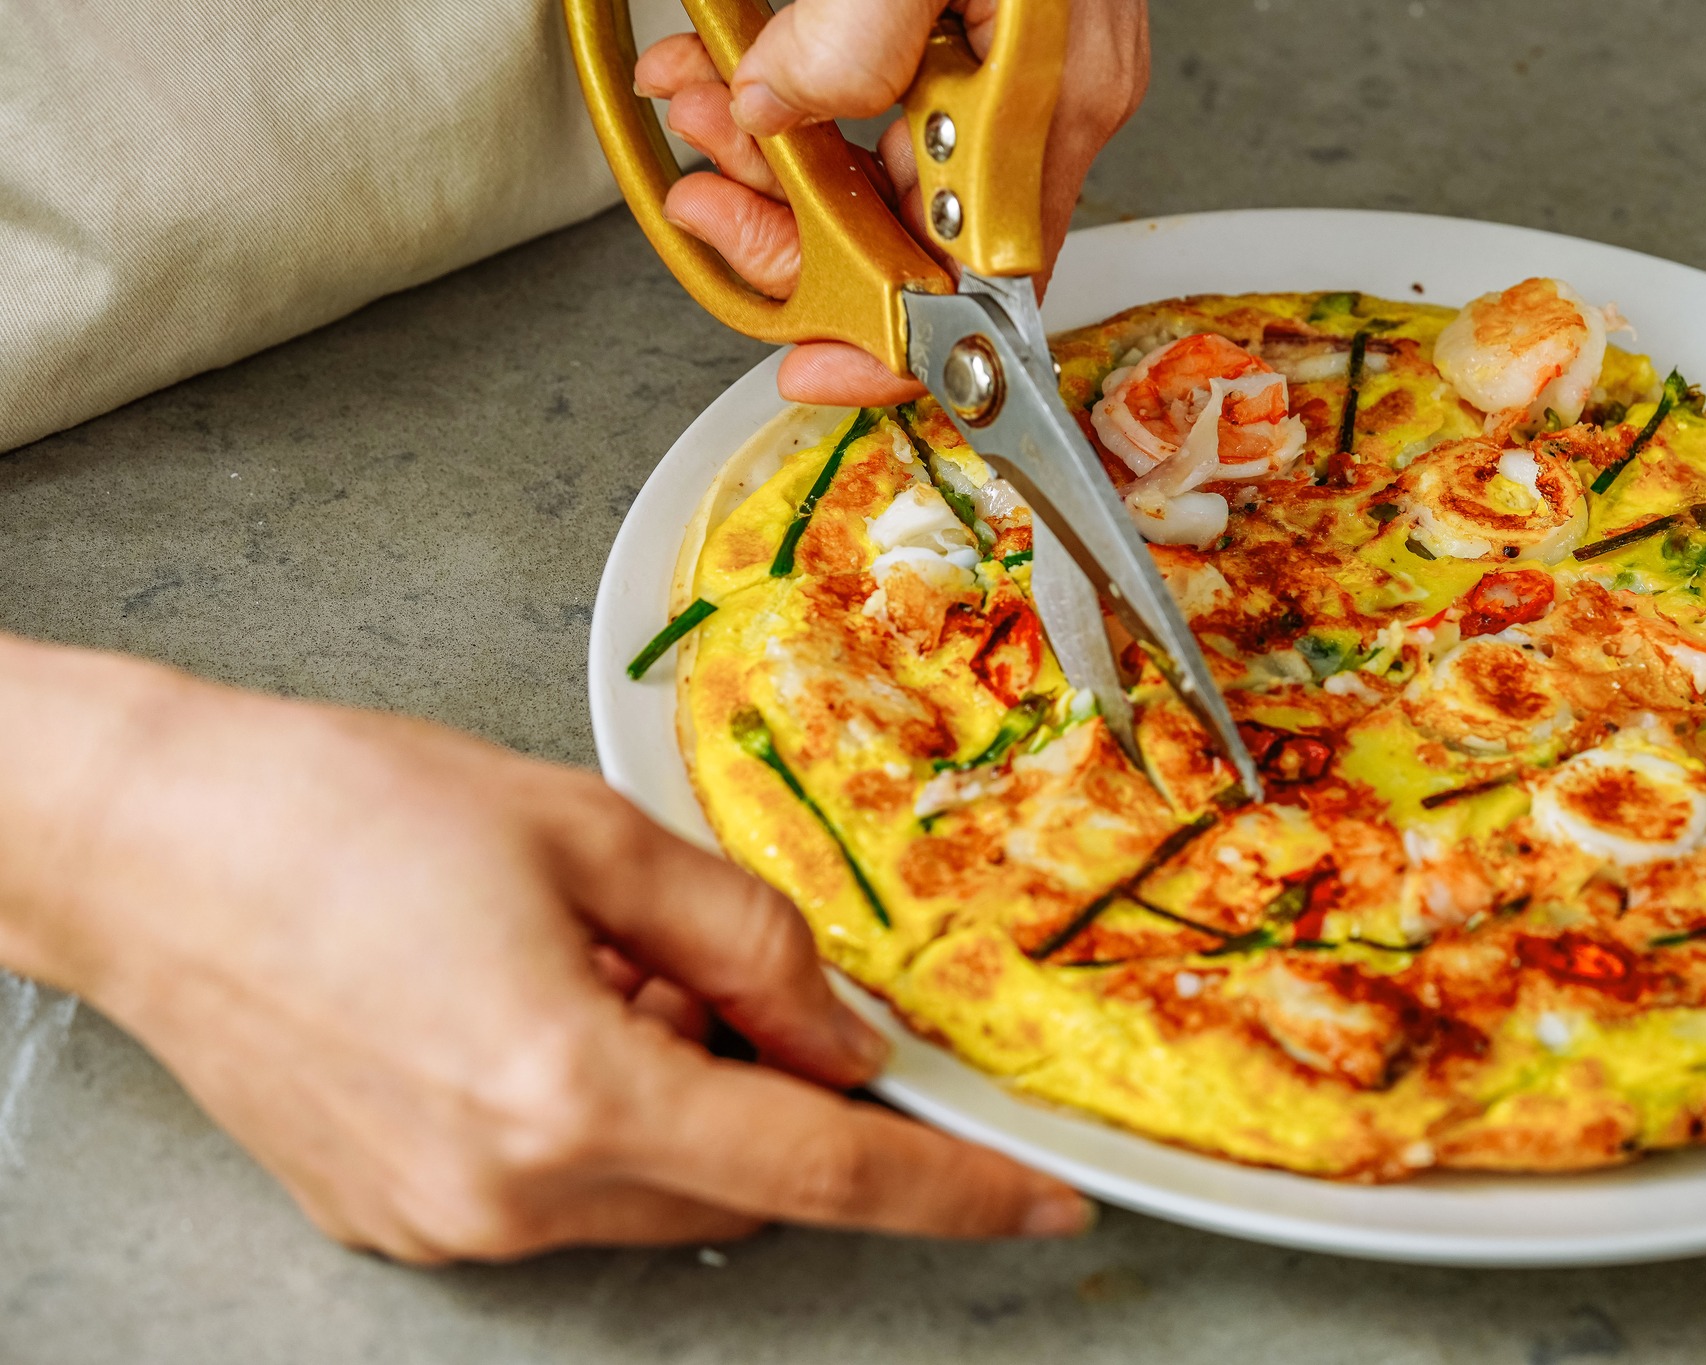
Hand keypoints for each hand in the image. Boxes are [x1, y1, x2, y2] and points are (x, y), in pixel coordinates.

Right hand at [0, 638, 1090, 1261]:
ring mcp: (445, 1222)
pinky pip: (560, 1190)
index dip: (949, 1186)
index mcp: (572, 1092)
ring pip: (653, 1188)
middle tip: (704, 960)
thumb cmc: (344, 809)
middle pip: (738, 1179)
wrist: (148, 845)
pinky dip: (594, 1113)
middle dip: (768, 1082)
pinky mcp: (398, 1218)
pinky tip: (524, 1004)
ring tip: (582, 958)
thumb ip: (753, 944)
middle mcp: (509, 1193)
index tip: (1037, 1198)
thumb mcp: (592, 832)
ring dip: (675, 1091)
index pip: (821, 1168)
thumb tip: (845, 1036)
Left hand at [634, 0, 1149, 404]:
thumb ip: (856, 29)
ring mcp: (1006, 73)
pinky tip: (738, 62)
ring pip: (880, 171)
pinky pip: (875, 105)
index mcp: (1044, 102)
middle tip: (707, 188)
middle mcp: (1037, 103)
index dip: (890, 345)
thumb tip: (777, 106)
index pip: (977, 280)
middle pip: (912, 236)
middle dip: (791, 225)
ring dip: (773, 152)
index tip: (809, 365)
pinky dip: (795, 97)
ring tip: (700, 96)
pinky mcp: (970, 36)